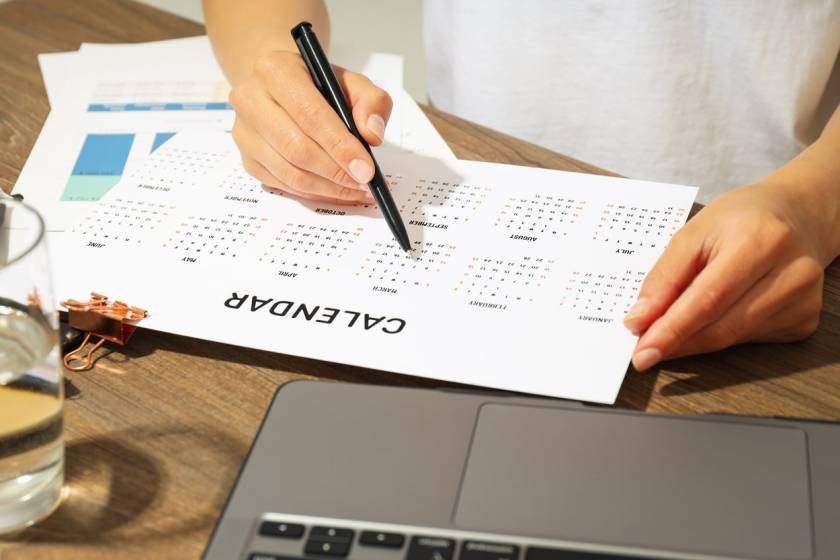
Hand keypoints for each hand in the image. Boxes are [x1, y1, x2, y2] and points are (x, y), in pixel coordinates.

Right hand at [229, 50, 392, 203]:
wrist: (283, 87)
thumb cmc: (319, 85)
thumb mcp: (352, 82)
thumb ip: (372, 102)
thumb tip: (372, 135)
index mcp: (276, 70)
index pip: (310, 115)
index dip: (340, 146)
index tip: (366, 169)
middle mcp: (251, 99)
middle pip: (297, 148)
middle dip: (336, 172)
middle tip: (364, 183)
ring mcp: (244, 132)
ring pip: (289, 173)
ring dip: (327, 188)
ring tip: (355, 190)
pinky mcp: (247, 158)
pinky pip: (282, 185)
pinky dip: (313, 193)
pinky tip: (335, 190)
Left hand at [623, 181, 831, 370]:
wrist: (795, 216)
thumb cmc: (741, 220)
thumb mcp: (693, 233)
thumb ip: (664, 278)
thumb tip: (640, 320)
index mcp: (761, 241)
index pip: (708, 298)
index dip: (672, 329)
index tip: (642, 351)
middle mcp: (792, 273)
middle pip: (721, 326)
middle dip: (676, 342)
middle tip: (644, 351)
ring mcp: (803, 300)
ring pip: (732, 339)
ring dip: (694, 342)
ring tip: (671, 332)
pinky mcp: (804, 319)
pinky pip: (748, 340)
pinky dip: (720, 335)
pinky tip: (712, 319)